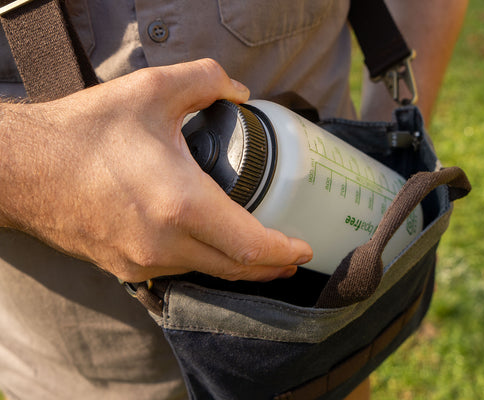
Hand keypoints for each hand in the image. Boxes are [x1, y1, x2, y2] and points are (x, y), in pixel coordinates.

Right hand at [0, 59, 311, 281]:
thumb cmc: (85, 133)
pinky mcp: (126, 268)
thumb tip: (239, 91)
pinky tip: (210, 246)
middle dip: (270, 265)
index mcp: (181, 204)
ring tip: (257, 248)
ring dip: (237, 263)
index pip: (250, 245)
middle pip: (236, 269)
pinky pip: (179, 271)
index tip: (305, 249)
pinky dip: (204, 262)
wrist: (24, 170)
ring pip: (208, 272)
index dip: (284, 250)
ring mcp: (144, 262)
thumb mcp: (152, 91)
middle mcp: (165, 244)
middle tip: (292, 254)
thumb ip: (206, 80)